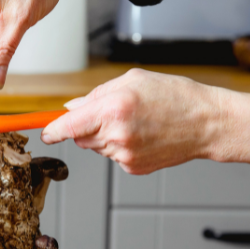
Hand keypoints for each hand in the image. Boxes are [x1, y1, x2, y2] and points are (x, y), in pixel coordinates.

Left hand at [41, 68, 249, 182]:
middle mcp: (115, 135)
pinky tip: (143, 136)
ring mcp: (124, 155)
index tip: (42, 131)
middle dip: (84, 125)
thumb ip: (96, 95)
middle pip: (79, 136)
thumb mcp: (132, 81)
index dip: (50, 129)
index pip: (66, 126)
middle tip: (110, 113)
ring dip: (104, 135)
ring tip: (134, 122)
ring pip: (96, 146)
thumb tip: (70, 108)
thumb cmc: (174, 96)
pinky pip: (113, 156)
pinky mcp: (133, 167)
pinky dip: (120, 146)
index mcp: (111, 109)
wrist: (207, 123)